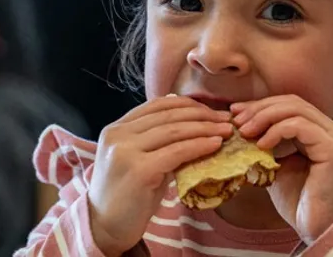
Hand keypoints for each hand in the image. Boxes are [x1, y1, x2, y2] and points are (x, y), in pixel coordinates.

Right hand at [88, 95, 233, 254]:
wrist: (106, 227)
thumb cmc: (127, 196)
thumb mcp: (139, 160)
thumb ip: (157, 142)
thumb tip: (194, 124)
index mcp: (116, 128)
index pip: (157, 105)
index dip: (188, 104)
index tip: (211, 111)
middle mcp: (118, 135)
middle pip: (168, 115)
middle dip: (202, 115)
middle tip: (226, 119)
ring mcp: (126, 151)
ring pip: (174, 131)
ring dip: (206, 128)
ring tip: (226, 131)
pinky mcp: (139, 170)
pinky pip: (177, 152)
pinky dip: (199, 146)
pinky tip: (215, 145)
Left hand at [231, 95, 332, 243]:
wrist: (316, 228)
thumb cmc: (298, 201)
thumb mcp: (276, 166)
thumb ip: (266, 145)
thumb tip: (240, 128)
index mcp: (319, 131)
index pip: (289, 105)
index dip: (261, 105)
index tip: (235, 113)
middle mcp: (331, 130)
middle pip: (292, 102)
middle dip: (260, 108)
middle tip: (237, 120)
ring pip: (296, 109)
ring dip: (265, 117)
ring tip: (245, 131)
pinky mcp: (332, 149)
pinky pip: (300, 126)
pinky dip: (277, 130)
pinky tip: (261, 144)